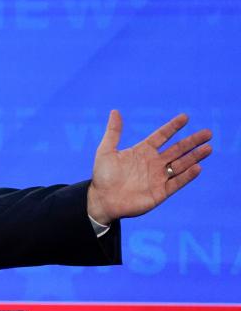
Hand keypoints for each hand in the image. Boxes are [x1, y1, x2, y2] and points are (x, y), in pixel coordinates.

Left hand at [87, 110, 211, 224]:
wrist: (102, 200)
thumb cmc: (102, 175)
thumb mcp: (106, 151)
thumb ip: (113, 132)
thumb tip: (115, 111)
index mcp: (142, 151)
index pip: (161, 136)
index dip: (172, 127)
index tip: (185, 117)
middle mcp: (153, 163)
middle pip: (177, 149)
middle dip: (192, 141)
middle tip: (208, 132)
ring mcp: (158, 177)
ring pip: (181, 165)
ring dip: (194, 157)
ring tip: (208, 148)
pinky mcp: (160, 192)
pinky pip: (176, 182)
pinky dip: (187, 175)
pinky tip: (197, 167)